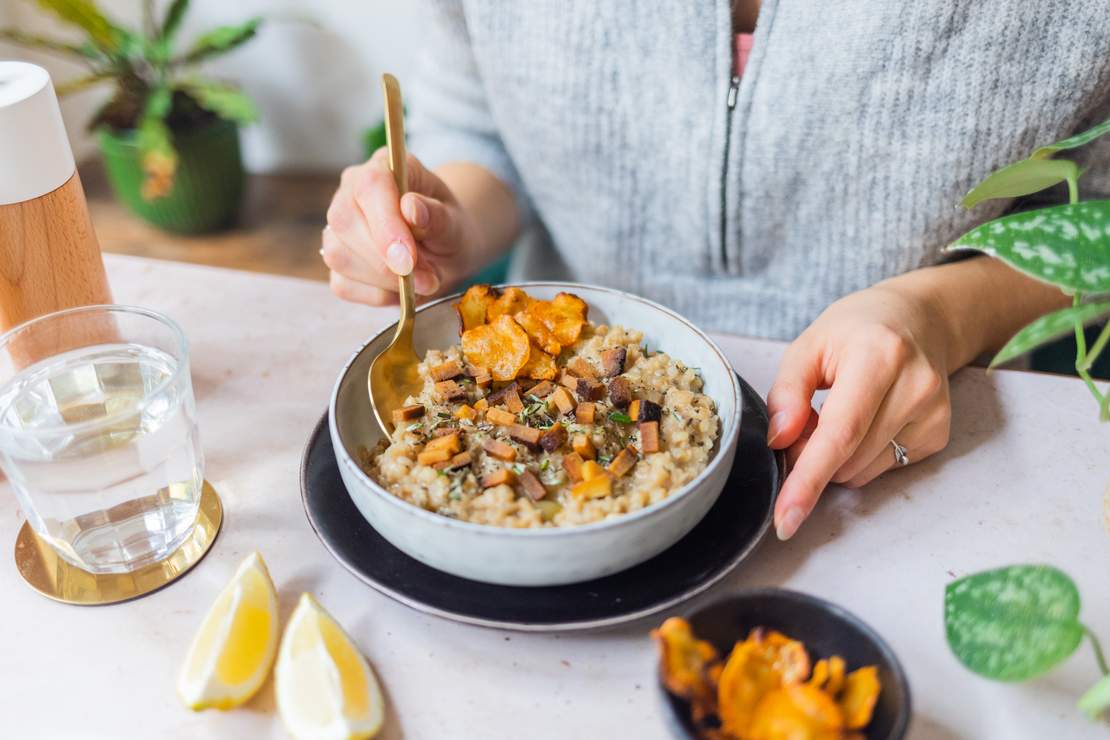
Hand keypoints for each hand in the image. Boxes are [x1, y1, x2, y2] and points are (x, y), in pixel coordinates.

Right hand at [322, 149, 480, 304]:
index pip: (370, 187)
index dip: (386, 225)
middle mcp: (350, 192)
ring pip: (339, 256)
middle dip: (384, 260)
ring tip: (423, 282)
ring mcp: (337, 227)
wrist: (445, 249)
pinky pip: (343, 284)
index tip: (408, 261)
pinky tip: (402, 289)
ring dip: (384, 281)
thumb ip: (436, 216)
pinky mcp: (336, 261)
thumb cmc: (448, 229)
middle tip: (427, 279)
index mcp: (383, 168)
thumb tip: (411, 208)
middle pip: (344, 221)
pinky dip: (377, 295)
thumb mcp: (455, 222)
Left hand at [766, 280, 955, 539]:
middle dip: (811, 456)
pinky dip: (859, 456)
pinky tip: (867, 421)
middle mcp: (915, 388)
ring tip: (839, 413)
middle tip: (805, 421)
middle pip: (846, 459)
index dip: (808, 480)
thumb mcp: (809, 345)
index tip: (786, 519)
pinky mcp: (939, 436)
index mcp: (878, 357)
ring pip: (861, 472)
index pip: (840, 433)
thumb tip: (780, 441)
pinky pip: (881, 469)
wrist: (920, 320)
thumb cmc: (857, 330)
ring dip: (836, 458)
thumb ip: (787, 392)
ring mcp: (933, 415)